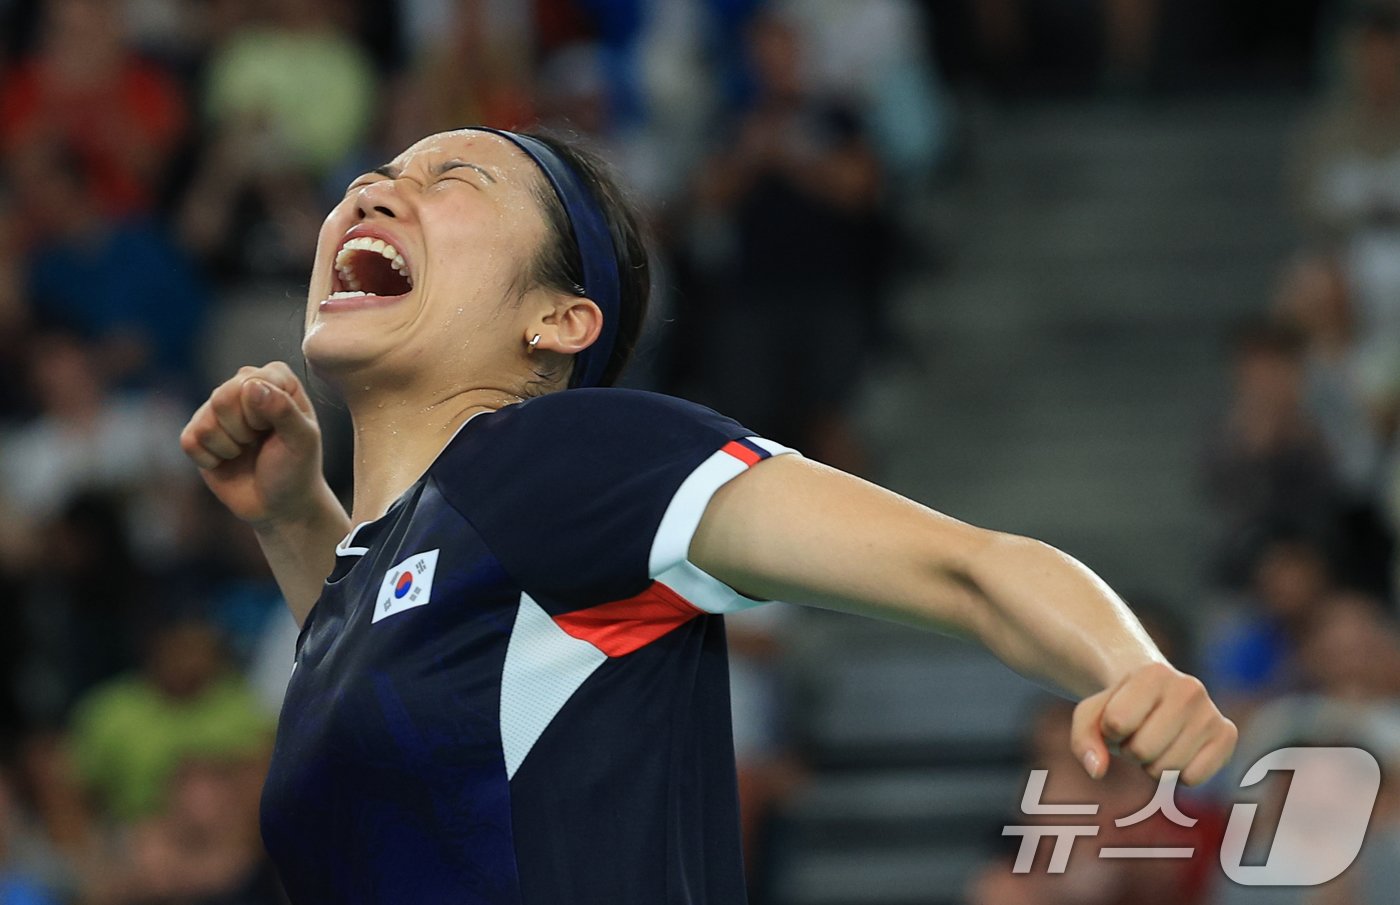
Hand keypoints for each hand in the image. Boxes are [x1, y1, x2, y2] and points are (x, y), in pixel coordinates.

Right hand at [179, 362, 328, 525]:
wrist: (280, 504)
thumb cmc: (297, 467)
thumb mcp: (302, 440)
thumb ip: (283, 409)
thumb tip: (250, 385)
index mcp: (276, 377)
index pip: (248, 383)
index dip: (260, 415)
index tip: (277, 430)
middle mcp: (244, 383)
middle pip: (222, 399)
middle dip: (243, 431)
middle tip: (259, 441)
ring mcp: (218, 407)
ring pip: (205, 423)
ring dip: (229, 447)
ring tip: (247, 450)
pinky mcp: (197, 430)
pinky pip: (190, 441)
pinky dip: (211, 459)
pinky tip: (228, 460)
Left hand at [1071, 662, 1237, 785]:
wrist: (1158, 695)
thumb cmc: (1120, 706)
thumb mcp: (1091, 715)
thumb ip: (1083, 741)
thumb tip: (1097, 771)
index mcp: (1152, 673)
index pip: (1116, 723)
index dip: (1110, 731)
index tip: (1117, 718)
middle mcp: (1188, 688)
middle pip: (1142, 750)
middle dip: (1131, 750)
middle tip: (1138, 733)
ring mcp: (1211, 712)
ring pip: (1167, 769)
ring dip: (1152, 764)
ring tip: (1157, 740)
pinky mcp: (1227, 735)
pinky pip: (1193, 778)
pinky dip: (1177, 776)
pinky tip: (1178, 751)